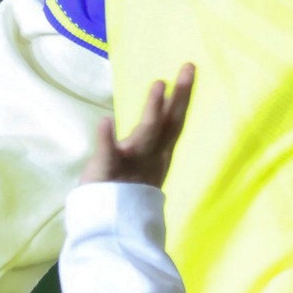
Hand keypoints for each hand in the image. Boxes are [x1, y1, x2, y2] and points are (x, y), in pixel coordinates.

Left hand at [86, 62, 195, 187]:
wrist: (112, 225)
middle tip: (187, 67)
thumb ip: (153, 136)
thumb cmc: (126, 189)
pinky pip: (107, 153)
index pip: (174, 121)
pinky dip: (106, 138)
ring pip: (147, 134)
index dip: (182, 96)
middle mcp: (151, 156)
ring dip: (154, 109)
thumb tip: (163, 106)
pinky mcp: (107, 170)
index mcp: (160, 154)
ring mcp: (131, 162)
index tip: (188, 70)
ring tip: (159, 84)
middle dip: (180, 95)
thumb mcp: (145, 161)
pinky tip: (105, 120)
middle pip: (170, 123)